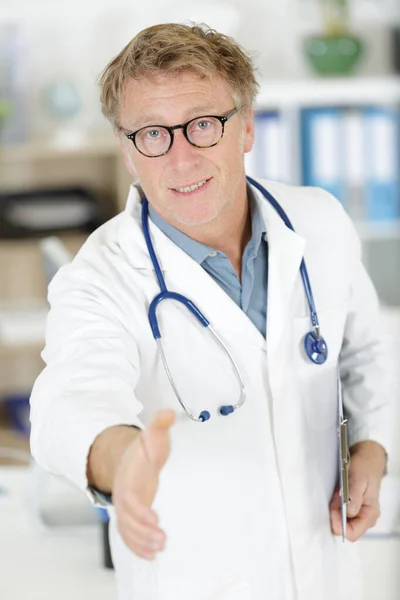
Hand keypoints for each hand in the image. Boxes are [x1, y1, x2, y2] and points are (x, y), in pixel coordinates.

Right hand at [112, 410, 175, 559]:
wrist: (127, 458)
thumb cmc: (142, 450)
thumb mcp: (152, 435)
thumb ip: (159, 425)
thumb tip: (168, 413)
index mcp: (128, 479)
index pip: (129, 499)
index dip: (140, 511)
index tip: (154, 519)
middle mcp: (124, 496)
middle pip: (127, 519)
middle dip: (142, 532)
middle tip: (162, 540)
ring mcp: (126, 508)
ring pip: (127, 531)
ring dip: (141, 543)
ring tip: (160, 550)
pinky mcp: (132, 516)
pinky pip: (129, 536)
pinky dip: (138, 548)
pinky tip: (153, 556)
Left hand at [329, 441, 385, 541]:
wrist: (368, 459)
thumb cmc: (364, 468)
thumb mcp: (358, 480)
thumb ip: (353, 498)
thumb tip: (347, 513)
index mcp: (370, 514)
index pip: (352, 533)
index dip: (339, 525)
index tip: (331, 510)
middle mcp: (366, 517)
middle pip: (345, 529)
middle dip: (335, 516)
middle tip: (334, 499)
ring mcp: (359, 513)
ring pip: (342, 522)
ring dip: (335, 511)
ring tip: (336, 495)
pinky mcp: (353, 508)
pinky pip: (341, 514)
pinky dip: (336, 507)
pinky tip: (336, 495)